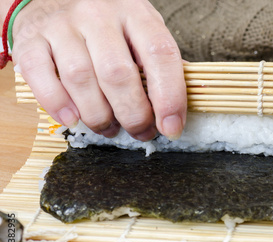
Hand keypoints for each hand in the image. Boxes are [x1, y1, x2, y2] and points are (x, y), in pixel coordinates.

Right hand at [11, 0, 186, 140]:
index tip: (172, 127)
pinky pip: (41, 77)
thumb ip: (158, 66)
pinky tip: (73, 119)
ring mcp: (62, 25)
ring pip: (81, 79)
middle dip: (134, 115)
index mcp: (135, 13)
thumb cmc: (109, 28)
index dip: (170, 97)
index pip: (160, 54)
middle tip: (141, 132)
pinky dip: (58, 105)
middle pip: (118, 74)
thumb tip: (176, 111)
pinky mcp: (30, 39)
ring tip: (109, 128)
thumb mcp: (141, 34)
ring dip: (99, 116)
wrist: (54, 2)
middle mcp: (98, 14)